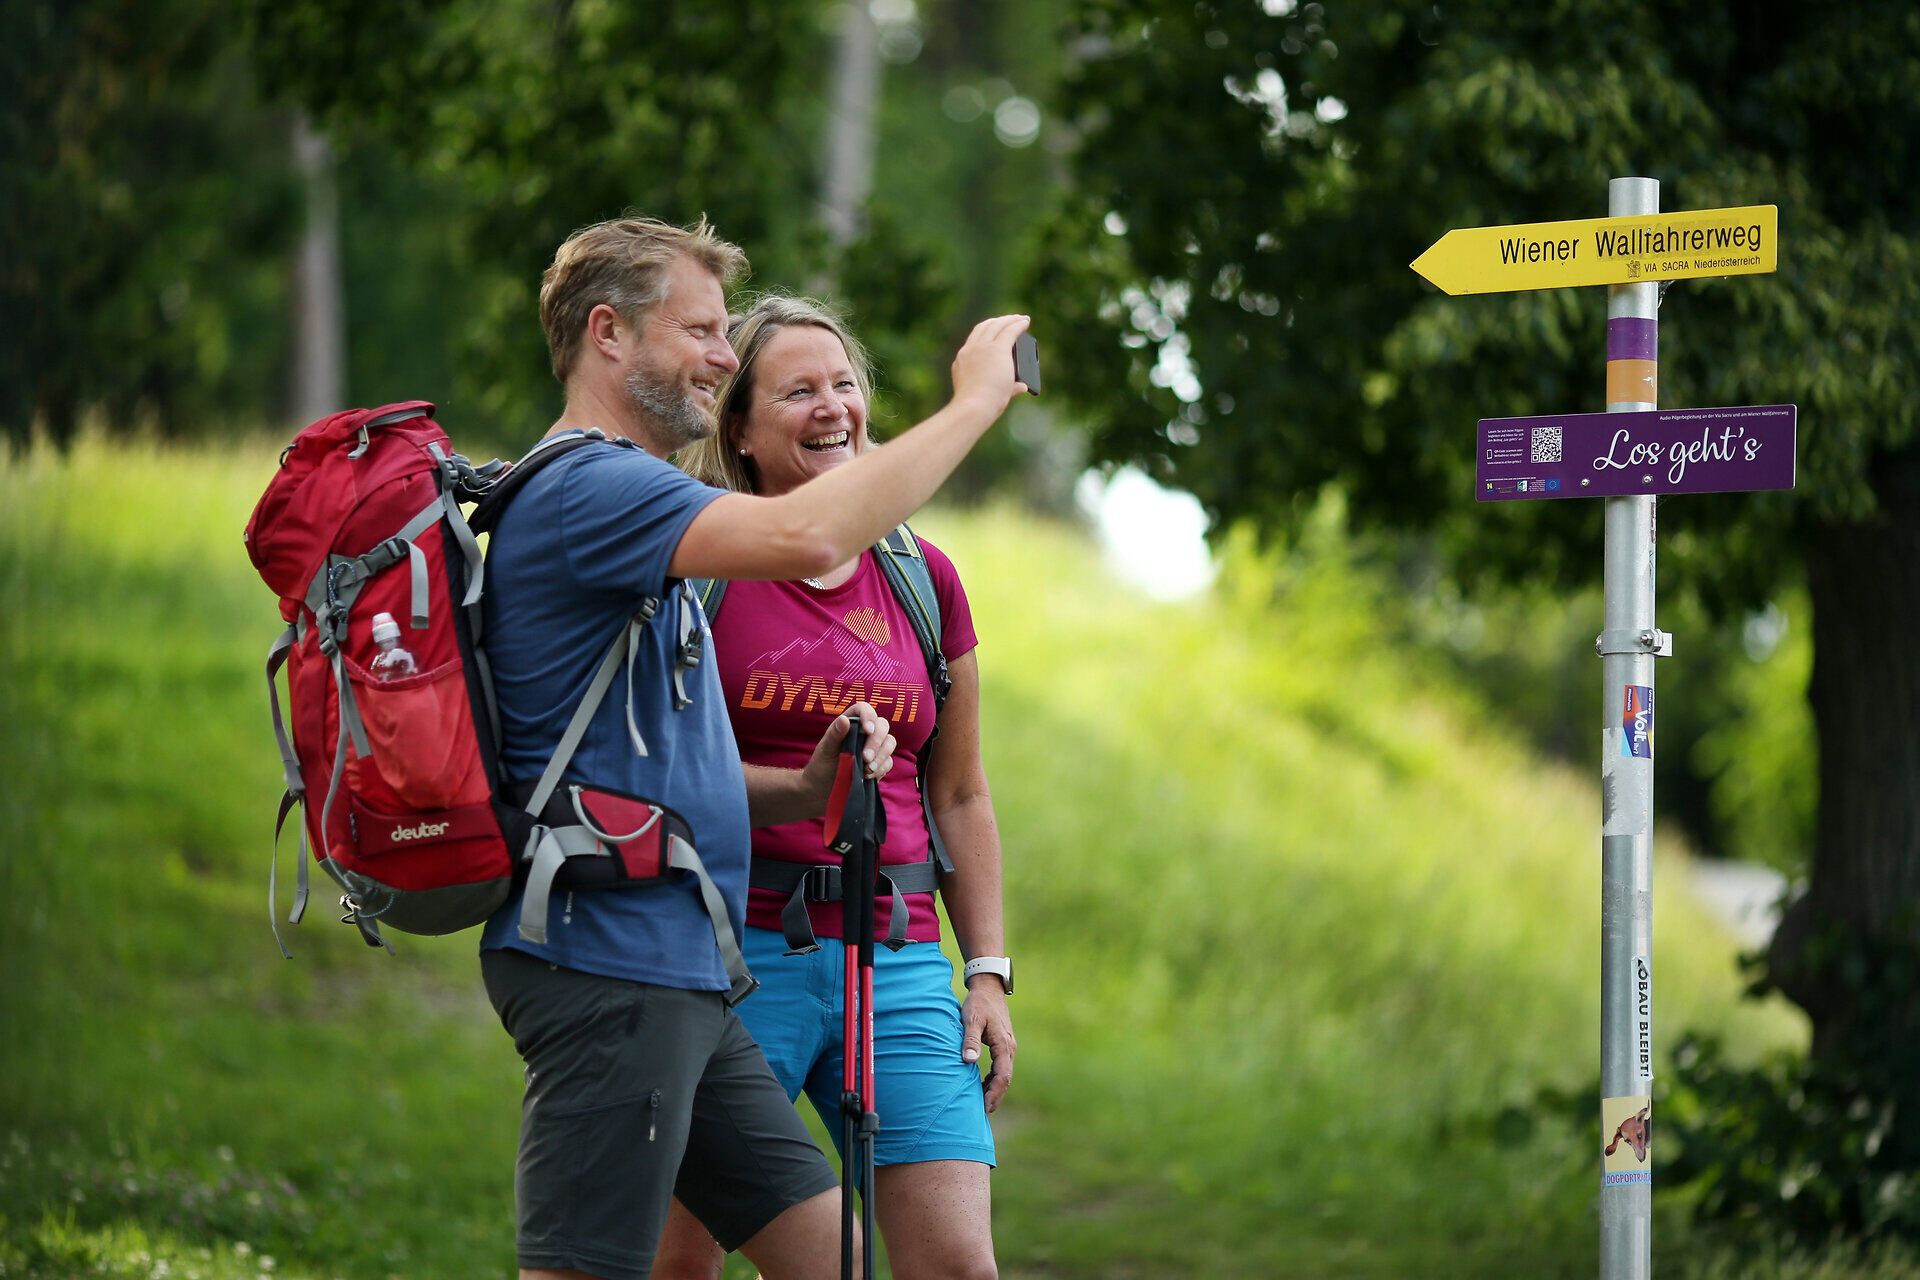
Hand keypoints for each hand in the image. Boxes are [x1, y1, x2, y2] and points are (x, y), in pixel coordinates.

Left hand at [799, 701, 896, 810]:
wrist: (822, 790)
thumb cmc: (820, 766)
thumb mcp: (825, 751)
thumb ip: (834, 735)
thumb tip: (844, 720)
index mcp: (850, 723)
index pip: (863, 709)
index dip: (869, 716)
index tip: (867, 730)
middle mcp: (864, 733)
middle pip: (882, 726)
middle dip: (876, 742)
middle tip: (865, 758)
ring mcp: (874, 748)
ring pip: (889, 743)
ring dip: (881, 756)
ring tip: (867, 770)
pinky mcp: (879, 764)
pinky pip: (888, 761)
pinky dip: (881, 768)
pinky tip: (867, 776)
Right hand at [949, 314, 1031, 416]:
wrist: (975, 407)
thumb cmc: (980, 407)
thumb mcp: (987, 393)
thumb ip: (1007, 388)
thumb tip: (1022, 387)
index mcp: (963, 360)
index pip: (974, 340)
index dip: (987, 331)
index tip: (997, 330)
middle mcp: (970, 350)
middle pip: (984, 327)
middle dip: (998, 322)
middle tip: (1010, 321)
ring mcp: (983, 348)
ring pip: (996, 325)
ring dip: (1009, 320)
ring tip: (1020, 319)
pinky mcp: (998, 349)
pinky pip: (1010, 331)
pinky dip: (1018, 325)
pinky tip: (1025, 322)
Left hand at [961, 978, 1015, 1112]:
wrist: (989, 988)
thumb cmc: (979, 1003)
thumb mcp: (971, 1019)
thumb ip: (970, 1040)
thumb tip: (969, 1061)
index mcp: (1003, 1044)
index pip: (1002, 1075)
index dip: (994, 1093)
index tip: (985, 1107)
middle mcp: (1009, 1048)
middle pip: (1005, 1079)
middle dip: (995, 1096)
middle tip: (983, 1112)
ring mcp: (1008, 1047)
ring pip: (1004, 1074)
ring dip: (995, 1089)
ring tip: (982, 1104)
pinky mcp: (1003, 1045)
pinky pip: (1001, 1067)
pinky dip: (993, 1079)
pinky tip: (983, 1086)